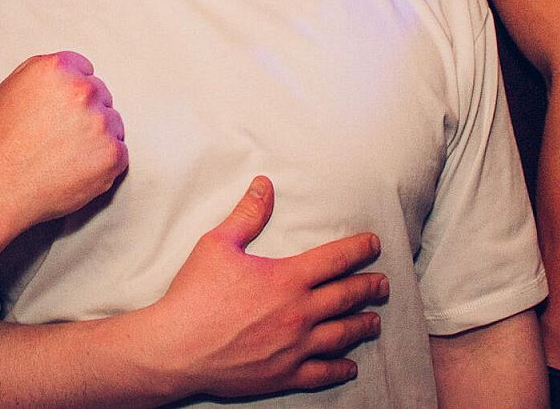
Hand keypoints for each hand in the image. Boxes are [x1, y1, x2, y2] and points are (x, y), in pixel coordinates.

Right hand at [0, 51, 126, 256]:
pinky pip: (119, 153)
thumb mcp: (11, 89)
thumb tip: (71, 72)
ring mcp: (100, 122)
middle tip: (61, 136)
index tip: (62, 110)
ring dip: (98, 137)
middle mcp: (82, 90)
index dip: (71, 92)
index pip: (84, 70)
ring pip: (113, 124)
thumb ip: (45, 73)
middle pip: (101, 96)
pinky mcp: (111, 154)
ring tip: (66, 155)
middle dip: (86, 113)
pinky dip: (103, 164)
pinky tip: (77, 170)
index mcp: (57, 69)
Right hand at [153, 176, 386, 398]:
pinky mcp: (283, 374)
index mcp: (287, 278)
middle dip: (369, 287)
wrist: (176, 348)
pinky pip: (322, 373)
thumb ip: (247, 214)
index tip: (374, 245)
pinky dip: (340, 368)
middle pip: (347, 297)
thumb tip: (264, 184)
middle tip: (383, 284)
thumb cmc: (195, 294)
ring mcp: (294, 347)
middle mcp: (299, 313)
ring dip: (362, 325)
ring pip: (342, 335)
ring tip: (374, 321)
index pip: (336, 259)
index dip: (359, 249)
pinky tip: (350, 365)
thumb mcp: (218, 244)